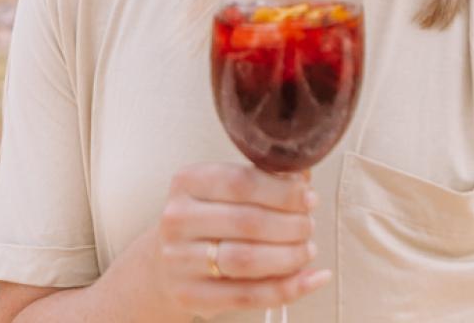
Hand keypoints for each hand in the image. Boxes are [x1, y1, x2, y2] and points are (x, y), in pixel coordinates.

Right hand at [153, 162, 330, 320]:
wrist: (163, 263)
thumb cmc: (205, 218)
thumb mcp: (222, 189)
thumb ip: (261, 180)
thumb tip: (304, 177)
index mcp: (188, 181)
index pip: (241, 182)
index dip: (282, 191)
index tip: (308, 197)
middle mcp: (179, 218)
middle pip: (248, 222)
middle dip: (290, 224)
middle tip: (309, 225)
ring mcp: (181, 260)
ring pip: (247, 260)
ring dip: (289, 256)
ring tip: (308, 249)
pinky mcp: (191, 295)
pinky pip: (247, 296)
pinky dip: (286, 289)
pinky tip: (310, 279)